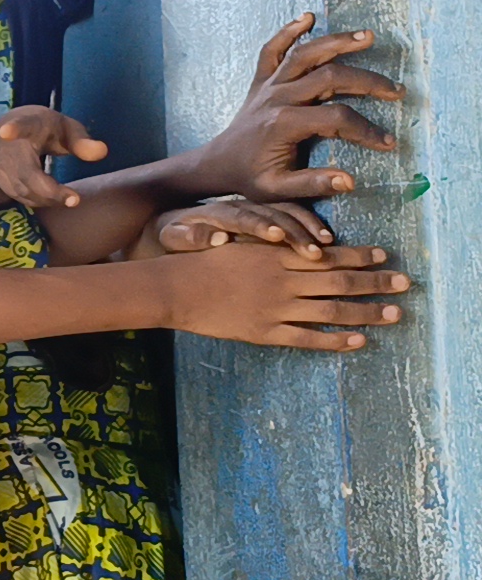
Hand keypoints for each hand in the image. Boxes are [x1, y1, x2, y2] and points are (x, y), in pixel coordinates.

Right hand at [0, 106, 108, 208]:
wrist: (4, 135)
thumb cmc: (43, 131)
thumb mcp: (64, 129)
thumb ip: (82, 142)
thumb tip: (102, 152)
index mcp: (28, 125)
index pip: (20, 125)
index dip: (13, 128)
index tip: (5, 132)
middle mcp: (8, 146)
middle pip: (24, 171)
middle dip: (48, 189)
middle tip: (74, 200)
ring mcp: (0, 166)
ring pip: (23, 189)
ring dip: (48, 199)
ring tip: (71, 199)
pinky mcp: (0, 182)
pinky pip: (21, 196)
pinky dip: (40, 201)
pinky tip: (56, 199)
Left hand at [152, 199, 332, 258]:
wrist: (172, 215)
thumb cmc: (172, 233)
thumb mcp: (172, 236)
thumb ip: (189, 237)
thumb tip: (216, 237)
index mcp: (218, 212)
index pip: (242, 218)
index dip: (260, 227)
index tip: (277, 237)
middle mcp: (241, 205)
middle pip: (272, 214)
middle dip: (294, 231)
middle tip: (314, 251)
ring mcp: (254, 205)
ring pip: (287, 211)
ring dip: (308, 226)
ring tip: (327, 243)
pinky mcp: (265, 210)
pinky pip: (291, 212)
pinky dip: (309, 222)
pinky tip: (327, 238)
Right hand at [164, 242, 407, 350]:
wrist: (173, 287)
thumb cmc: (200, 259)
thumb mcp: (237, 239)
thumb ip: (267, 242)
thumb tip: (293, 240)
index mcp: (278, 254)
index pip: (330, 254)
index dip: (360, 256)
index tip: (384, 257)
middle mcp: (284, 280)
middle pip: (341, 281)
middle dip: (376, 282)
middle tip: (405, 284)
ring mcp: (277, 308)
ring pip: (332, 310)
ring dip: (367, 312)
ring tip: (395, 313)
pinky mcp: (265, 331)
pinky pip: (308, 337)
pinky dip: (335, 339)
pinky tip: (358, 340)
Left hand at [196, 14, 402, 201]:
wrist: (218, 164)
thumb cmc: (250, 177)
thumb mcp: (278, 190)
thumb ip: (313, 184)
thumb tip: (349, 181)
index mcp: (284, 124)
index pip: (336, 117)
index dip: (365, 130)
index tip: (387, 142)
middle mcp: (277, 97)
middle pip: (330, 77)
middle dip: (367, 82)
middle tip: (397, 90)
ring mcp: (268, 85)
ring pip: (305, 54)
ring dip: (337, 42)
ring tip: (368, 36)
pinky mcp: (261, 80)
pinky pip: (271, 50)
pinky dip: (287, 31)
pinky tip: (308, 17)